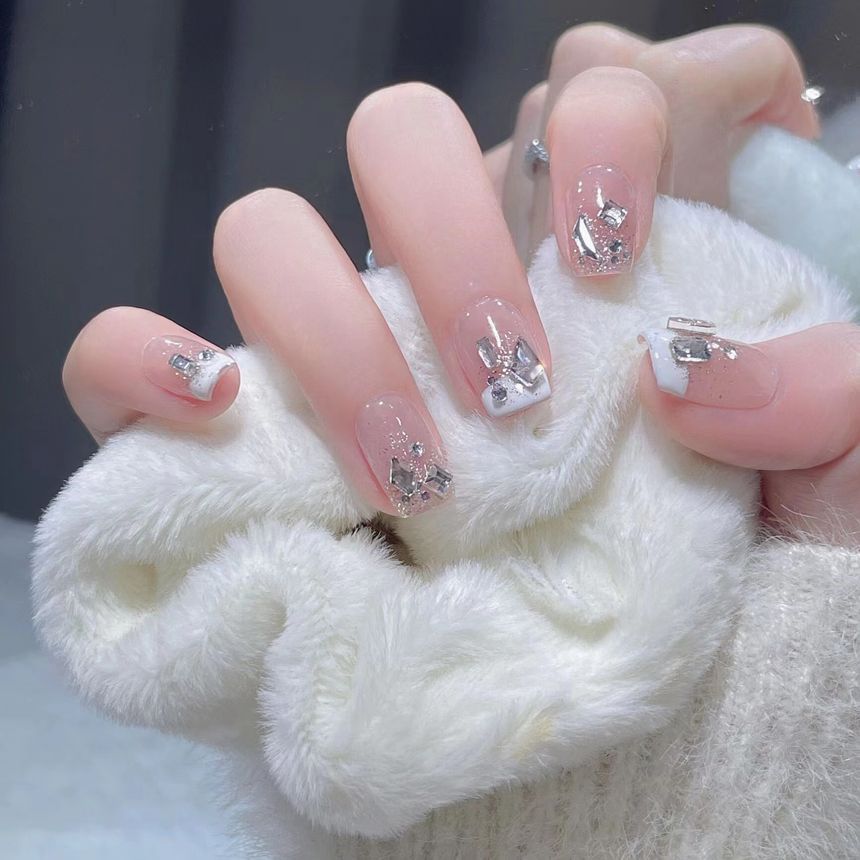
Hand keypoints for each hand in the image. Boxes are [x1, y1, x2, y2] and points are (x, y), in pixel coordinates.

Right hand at [62, 23, 857, 542]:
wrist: (629, 727)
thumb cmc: (750, 594)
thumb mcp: (841, 485)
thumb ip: (831, 391)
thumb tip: (684, 361)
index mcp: (599, 259)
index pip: (600, 93)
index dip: (613, 122)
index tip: (612, 247)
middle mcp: (458, 283)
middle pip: (402, 136)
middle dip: (452, 238)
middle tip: (508, 384)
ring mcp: (339, 353)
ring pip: (265, 233)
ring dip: (328, 325)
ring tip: (406, 466)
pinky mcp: (244, 439)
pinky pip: (128, 361)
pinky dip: (139, 367)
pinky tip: (207, 413)